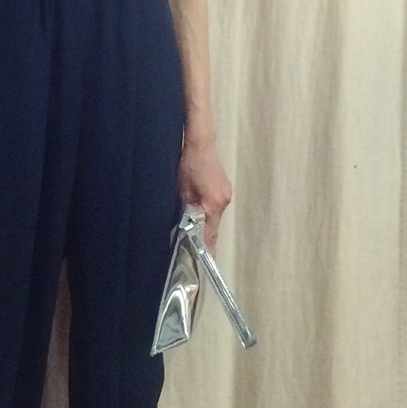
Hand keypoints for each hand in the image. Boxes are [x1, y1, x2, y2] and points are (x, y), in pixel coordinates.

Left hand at [177, 136, 232, 251]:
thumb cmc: (187, 163)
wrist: (200, 142)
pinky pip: (214, 206)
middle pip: (213, 228)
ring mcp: (225, 194)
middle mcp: (223, 201)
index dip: (207, 251)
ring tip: (190, 226)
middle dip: (202, 236)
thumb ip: (186, 212)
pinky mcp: (223, 188)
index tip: (205, 265)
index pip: (210, 236)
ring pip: (213, 217)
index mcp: (213, 204)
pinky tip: (196, 207)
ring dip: (203, 222)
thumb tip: (186, 230)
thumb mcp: (181, 190)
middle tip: (189, 247)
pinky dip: (206, 210)